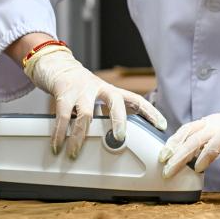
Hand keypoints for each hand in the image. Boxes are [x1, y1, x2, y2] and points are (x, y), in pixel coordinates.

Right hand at [25, 47, 166, 158]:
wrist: (57, 65)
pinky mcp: (64, 93)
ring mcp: (82, 90)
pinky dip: (60, 133)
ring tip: (75, 153)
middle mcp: (99, 88)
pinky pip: (63, 116)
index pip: (136, 100)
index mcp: (111, 91)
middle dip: (119, 121)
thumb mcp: (99, 97)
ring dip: (80, 136)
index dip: (150, 112)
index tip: (161, 125)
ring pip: (86, 114)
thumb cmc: (81, 86)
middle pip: (115, 102)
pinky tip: (58, 145)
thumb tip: (119, 140)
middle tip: (119, 138)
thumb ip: (107, 114)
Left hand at [159, 103, 219, 177]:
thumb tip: (171, 158)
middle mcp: (216, 127)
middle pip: (195, 139)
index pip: (185, 131)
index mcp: (204, 124)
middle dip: (181, 156)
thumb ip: (192, 143)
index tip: (162, 158)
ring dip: (205, 155)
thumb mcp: (208, 133)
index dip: (173, 143)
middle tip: (169, 171)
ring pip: (216, 142)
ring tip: (197, 169)